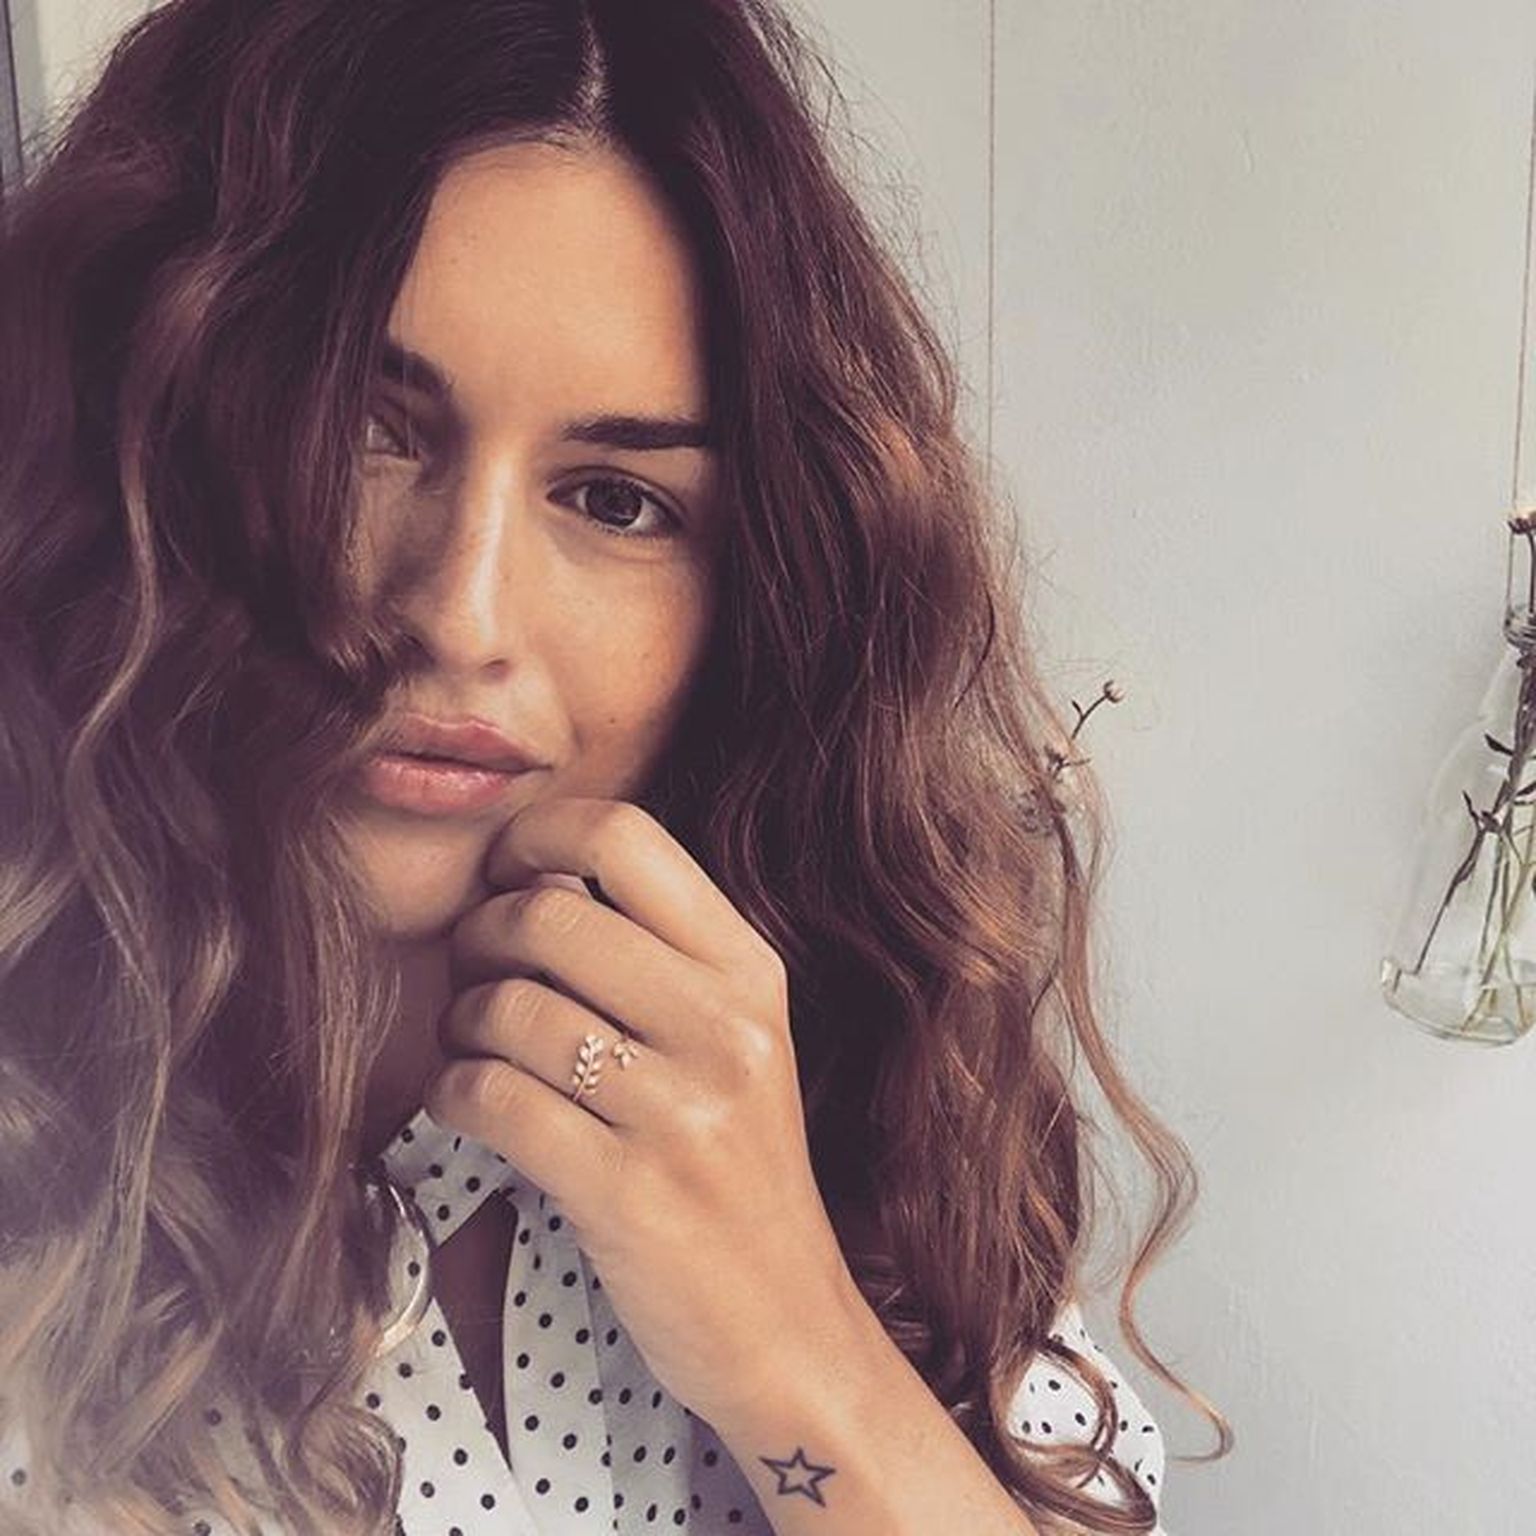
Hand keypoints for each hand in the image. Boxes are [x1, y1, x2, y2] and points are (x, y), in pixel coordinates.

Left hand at [422, 796, 862, 1424]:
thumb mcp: (736, 1043)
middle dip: (478, 937)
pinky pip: (492, 1100)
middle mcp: (726, 1027)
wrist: (786, 1330)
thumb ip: (656, 955)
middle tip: (471, 975)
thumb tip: (531, 876)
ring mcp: (682, 1111)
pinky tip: (465, 1104)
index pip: (626, 835)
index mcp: (751, 972)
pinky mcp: (627, 1193)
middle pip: (546, 913)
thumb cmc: (736, 1173)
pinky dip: (451, 1094)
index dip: (537, 836)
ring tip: (471, 1048)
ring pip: (508, 1009)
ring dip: (459, 1025)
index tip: (505, 873)